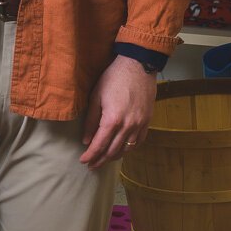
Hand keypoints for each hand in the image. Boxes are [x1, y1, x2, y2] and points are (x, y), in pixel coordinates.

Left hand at [80, 55, 156, 169]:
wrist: (138, 66)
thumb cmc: (113, 78)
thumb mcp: (96, 96)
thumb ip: (91, 121)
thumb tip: (87, 140)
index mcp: (112, 120)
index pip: (99, 145)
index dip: (90, 156)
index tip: (83, 161)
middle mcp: (127, 126)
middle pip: (112, 151)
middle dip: (100, 160)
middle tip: (92, 165)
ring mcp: (139, 125)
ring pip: (126, 149)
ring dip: (114, 156)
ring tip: (105, 159)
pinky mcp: (147, 121)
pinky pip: (139, 142)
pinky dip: (129, 149)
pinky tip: (123, 150)